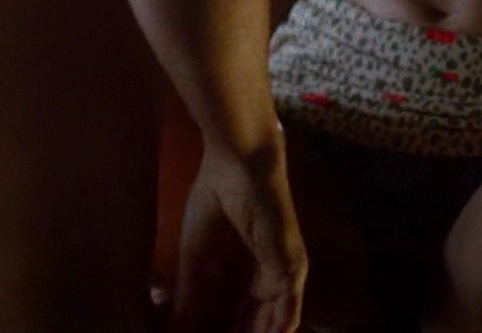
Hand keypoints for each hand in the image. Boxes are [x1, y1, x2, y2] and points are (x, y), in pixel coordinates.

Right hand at [172, 141, 307, 332]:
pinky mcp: (292, 270)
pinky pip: (287, 316)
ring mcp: (283, 277)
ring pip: (270, 327)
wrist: (236, 166)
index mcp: (245, 277)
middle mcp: (267, 281)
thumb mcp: (195, 261)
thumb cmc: (215, 200)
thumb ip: (190, 299)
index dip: (217, 331)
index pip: (233, 319)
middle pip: (252, 326)